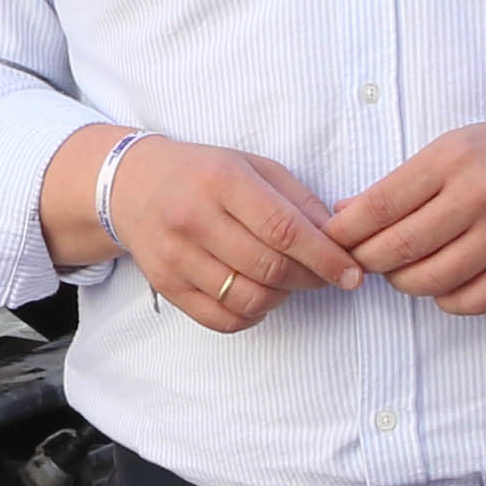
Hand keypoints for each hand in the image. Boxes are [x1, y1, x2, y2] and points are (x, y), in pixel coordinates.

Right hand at [43, 127, 365, 335]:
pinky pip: (223, 319)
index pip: (283, 229)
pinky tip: (259, 296)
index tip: (352, 273)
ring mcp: (176, 256)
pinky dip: (253, 314)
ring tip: (287, 281)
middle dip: (310, 279)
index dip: (325, 257)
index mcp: (222, 181)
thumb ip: (297, 199)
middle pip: (269, 268)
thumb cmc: (203, 173)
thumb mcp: (252, 166)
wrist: (132, 186)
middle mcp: (194, 219)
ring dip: (282, 297)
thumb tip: (338, 237)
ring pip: (249, 298)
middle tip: (325, 275)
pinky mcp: (167, 285)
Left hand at [328, 112, 485, 316]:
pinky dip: (445, 299)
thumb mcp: (454, 146)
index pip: (380, 205)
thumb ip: (403, 182)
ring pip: (430, 280)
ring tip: (401, 270)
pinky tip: (442, 283)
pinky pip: (471, 301)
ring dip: (404, 282)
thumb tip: (346, 214)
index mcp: (454, 158)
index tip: (331, 239)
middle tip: (359, 262)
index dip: (346, 231)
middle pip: (398, 248)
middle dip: (366, 261)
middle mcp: (479, 195)